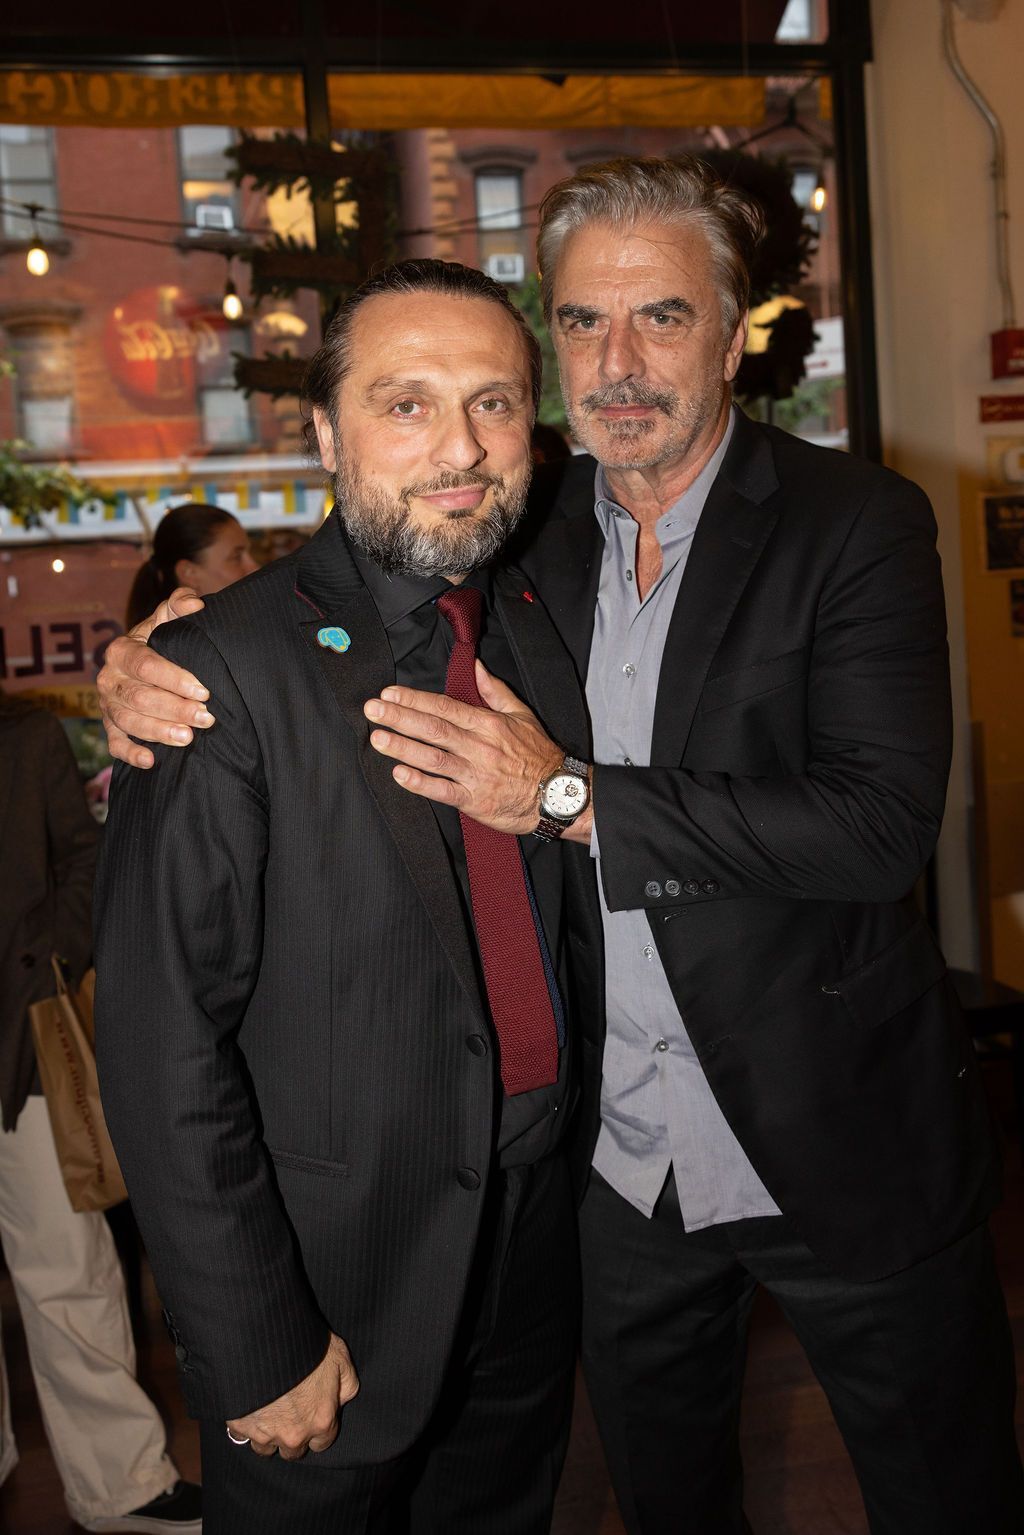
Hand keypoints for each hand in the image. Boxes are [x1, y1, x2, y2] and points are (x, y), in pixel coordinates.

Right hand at [98, 588, 214, 768]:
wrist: (148, 663)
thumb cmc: (164, 641)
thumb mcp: (170, 619)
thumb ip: (181, 604)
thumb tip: (196, 604)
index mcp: (121, 651)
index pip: (146, 665)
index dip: (174, 678)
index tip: (204, 690)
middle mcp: (109, 678)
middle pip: (138, 697)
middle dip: (174, 709)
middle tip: (205, 718)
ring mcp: (108, 705)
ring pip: (128, 721)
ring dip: (158, 732)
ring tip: (188, 738)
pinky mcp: (111, 727)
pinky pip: (115, 744)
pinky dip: (131, 753)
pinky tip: (152, 761)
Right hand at [225, 1333, 358, 1460]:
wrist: (266, 1340)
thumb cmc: (307, 1347)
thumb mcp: (340, 1358)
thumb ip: (347, 1384)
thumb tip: (343, 1400)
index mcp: (321, 1421)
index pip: (322, 1443)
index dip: (317, 1428)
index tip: (311, 1415)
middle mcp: (294, 1435)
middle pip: (293, 1451)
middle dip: (293, 1436)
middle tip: (288, 1413)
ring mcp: (265, 1435)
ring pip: (265, 1448)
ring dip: (267, 1435)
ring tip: (267, 1412)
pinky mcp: (240, 1427)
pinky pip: (241, 1436)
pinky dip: (245, 1426)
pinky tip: (249, 1407)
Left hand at [364, 662, 571, 836]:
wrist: (558, 795)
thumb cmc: (538, 755)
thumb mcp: (521, 715)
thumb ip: (494, 690)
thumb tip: (476, 666)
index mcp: (487, 724)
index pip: (445, 707)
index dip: (415, 700)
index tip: (390, 693)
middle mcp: (479, 747)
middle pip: (434, 729)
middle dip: (400, 717)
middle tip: (373, 709)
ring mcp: (476, 774)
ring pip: (434, 758)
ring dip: (403, 747)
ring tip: (378, 739)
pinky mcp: (475, 801)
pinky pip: (444, 791)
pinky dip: (421, 783)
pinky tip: (400, 774)